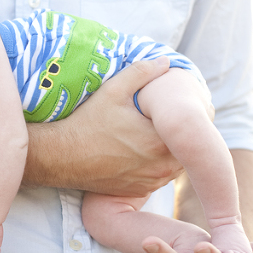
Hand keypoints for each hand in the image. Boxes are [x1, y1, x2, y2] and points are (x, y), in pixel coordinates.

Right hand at [58, 57, 182, 195]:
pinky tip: (146, 152)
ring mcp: (150, 181)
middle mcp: (159, 166)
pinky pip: (160, 178)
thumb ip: (142, 72)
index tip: (186, 107)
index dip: (191, 116)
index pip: (191, 129)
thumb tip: (166, 62)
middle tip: (173, 120)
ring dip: (172, 151)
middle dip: (181, 134)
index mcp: (159, 141)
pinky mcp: (139, 190)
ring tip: (160, 134)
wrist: (61, 158)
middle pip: (185, 148)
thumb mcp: (113, 91)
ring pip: (175, 165)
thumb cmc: (87, 123)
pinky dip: (158, 166)